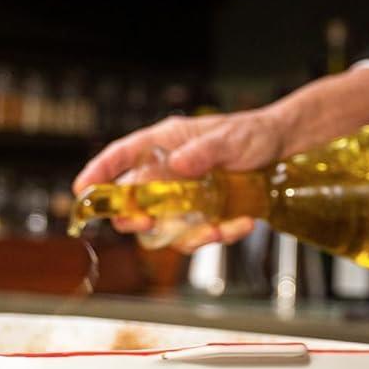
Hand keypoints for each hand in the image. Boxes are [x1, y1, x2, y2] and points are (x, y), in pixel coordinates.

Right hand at [72, 108, 290, 253]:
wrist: (286, 148)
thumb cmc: (253, 134)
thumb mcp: (229, 138)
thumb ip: (202, 152)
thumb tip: (175, 165)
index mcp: (166, 144)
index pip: (122, 156)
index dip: (99, 174)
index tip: (82, 192)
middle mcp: (171, 171)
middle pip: (136, 199)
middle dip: (135, 216)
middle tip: (143, 224)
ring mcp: (188, 195)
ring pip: (168, 225)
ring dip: (186, 234)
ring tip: (213, 229)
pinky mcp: (208, 213)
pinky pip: (202, 232)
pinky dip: (220, 234)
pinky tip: (241, 224)